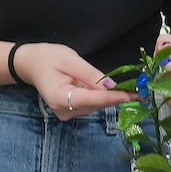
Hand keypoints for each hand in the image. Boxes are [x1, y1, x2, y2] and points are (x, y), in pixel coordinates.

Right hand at [13, 42, 133, 119]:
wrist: (31, 64)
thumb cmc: (48, 58)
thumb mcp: (70, 60)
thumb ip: (90, 74)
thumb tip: (111, 85)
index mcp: (60, 97)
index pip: (92, 99)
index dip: (114, 97)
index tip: (134, 95)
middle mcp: (64, 110)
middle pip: (96, 104)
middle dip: (116, 95)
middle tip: (139, 88)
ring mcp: (67, 113)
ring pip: (96, 105)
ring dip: (110, 96)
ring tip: (126, 87)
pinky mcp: (71, 112)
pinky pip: (91, 104)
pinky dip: (101, 96)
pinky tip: (107, 88)